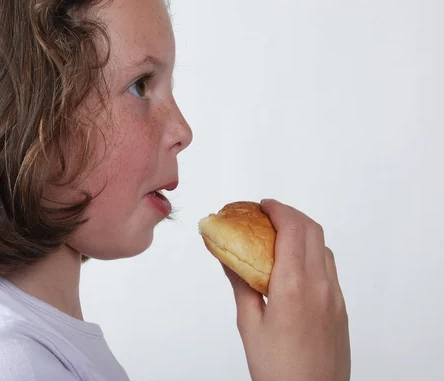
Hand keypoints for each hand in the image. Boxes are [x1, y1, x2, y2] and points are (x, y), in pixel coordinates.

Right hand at [224, 199, 349, 380]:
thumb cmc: (277, 369)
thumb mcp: (249, 324)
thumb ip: (240, 284)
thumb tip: (227, 257)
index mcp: (293, 286)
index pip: (292, 229)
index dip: (278, 209)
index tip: (262, 205)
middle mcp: (320, 285)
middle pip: (313, 230)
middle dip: (290, 214)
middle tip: (268, 214)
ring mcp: (335, 296)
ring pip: (323, 247)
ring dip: (303, 232)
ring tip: (278, 236)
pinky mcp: (341, 308)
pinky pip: (328, 267)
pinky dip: (312, 252)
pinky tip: (293, 264)